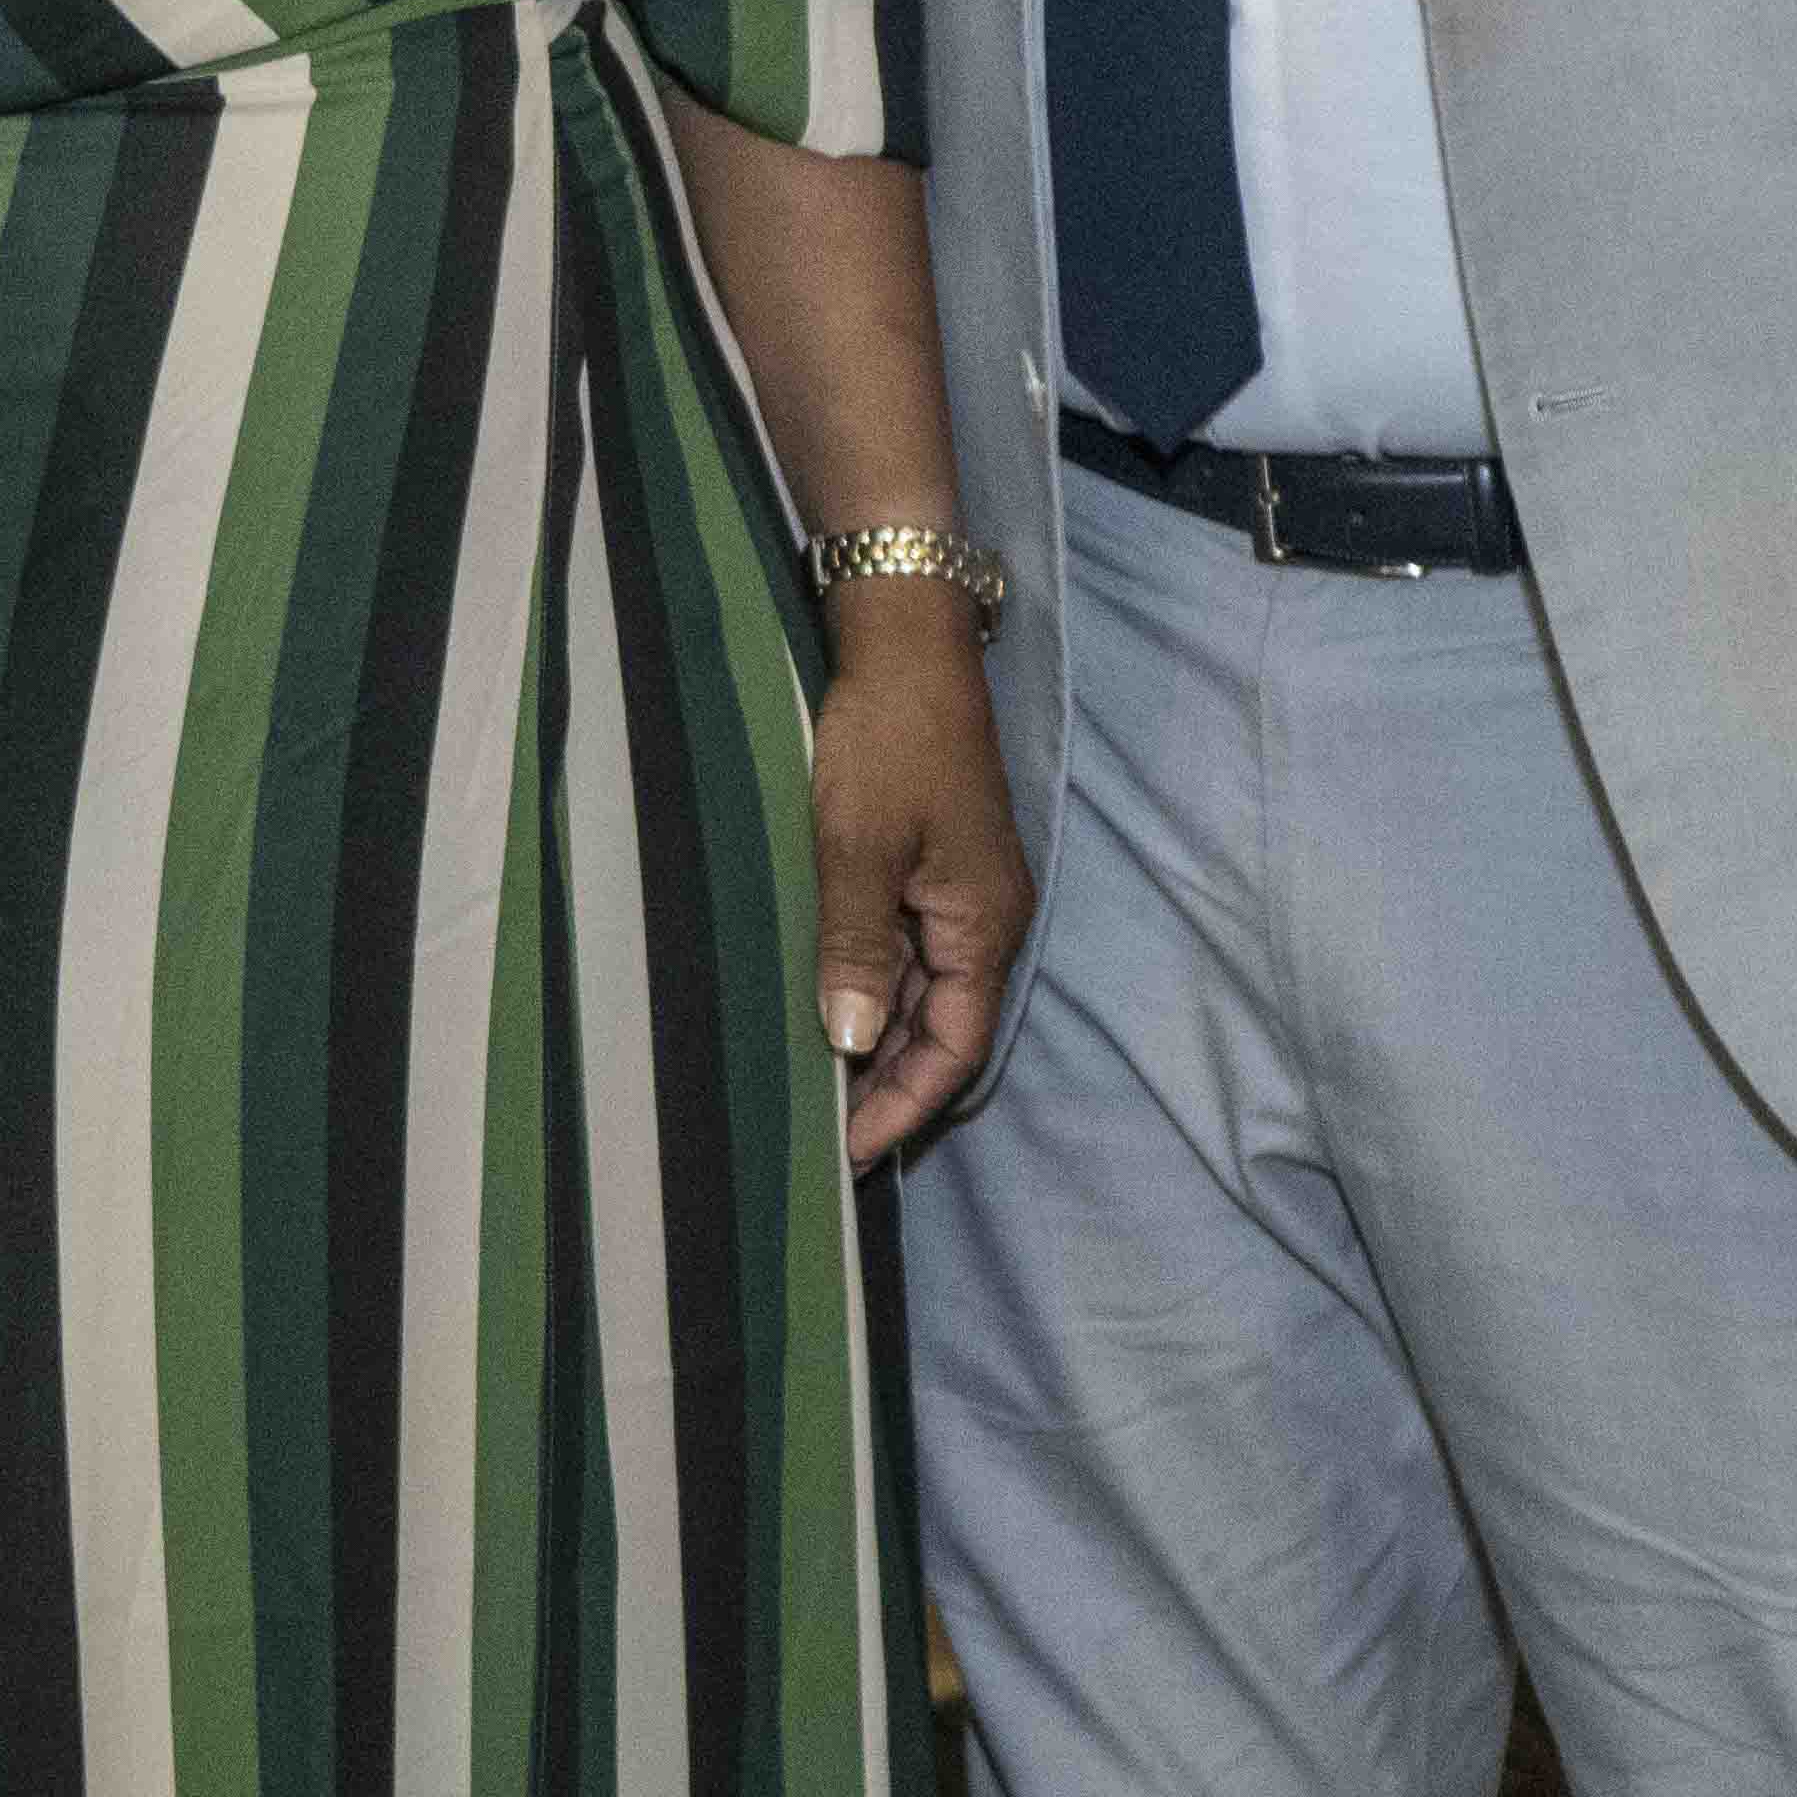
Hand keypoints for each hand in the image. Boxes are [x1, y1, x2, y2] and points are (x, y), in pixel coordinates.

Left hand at [811, 589, 1031, 1170]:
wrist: (905, 645)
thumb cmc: (888, 741)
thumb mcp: (860, 845)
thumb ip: (856, 945)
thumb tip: (853, 1042)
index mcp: (983, 925)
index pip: (955, 1047)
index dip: (905, 1104)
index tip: (851, 1151)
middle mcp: (983, 920)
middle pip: (942, 1028)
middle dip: (888, 1085)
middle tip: (821, 1135)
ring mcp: (957, 893)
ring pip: (921, 992)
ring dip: (876, 1036)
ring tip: (813, 1085)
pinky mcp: (928, 867)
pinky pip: (904, 948)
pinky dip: (869, 984)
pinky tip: (822, 1004)